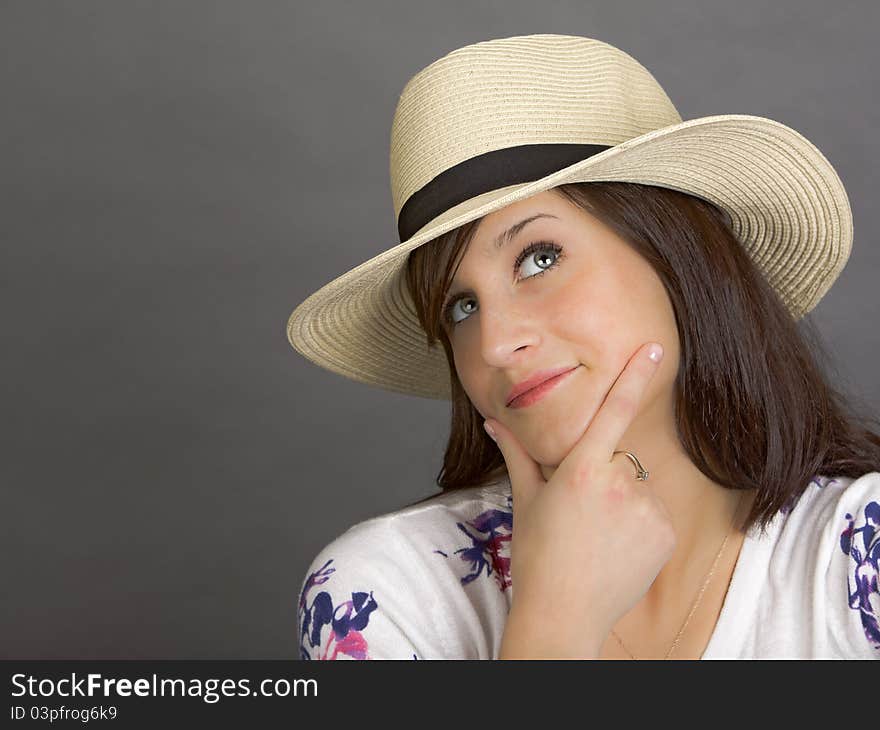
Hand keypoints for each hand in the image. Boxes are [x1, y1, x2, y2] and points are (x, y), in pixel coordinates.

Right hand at [486, 342, 676, 656]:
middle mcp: (619, 483)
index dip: (634, 375)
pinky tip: (617, 546)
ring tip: (598, 533)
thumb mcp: (526, 499)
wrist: (564, 614)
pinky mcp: (666, 532)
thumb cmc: (537, 555)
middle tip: (580, 510)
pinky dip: (639, 522)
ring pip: (636, 484)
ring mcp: (647, 509)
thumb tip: (493, 421)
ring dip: (621, 498)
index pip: (613, 411)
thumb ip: (516, 453)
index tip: (655, 347)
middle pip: (618, 456)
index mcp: (581, 469)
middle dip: (602, 472)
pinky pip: (653, 511)